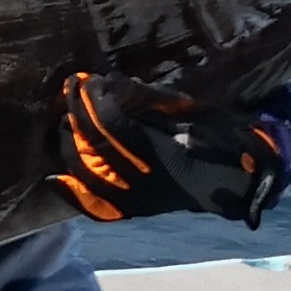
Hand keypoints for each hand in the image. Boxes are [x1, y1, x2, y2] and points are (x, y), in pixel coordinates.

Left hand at [52, 72, 281, 226]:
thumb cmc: (220, 140)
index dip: (96, 101)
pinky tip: (53, 180)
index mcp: (164, 154)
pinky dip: (74, 195)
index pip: (114, 126)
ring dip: (71, 145)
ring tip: (63, 120)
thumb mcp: (191, 113)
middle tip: (71, 89)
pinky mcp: (136, 210)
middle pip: (95, 148)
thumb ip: (150, 101)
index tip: (88, 81)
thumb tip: (109, 84)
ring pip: (90, 175)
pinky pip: (98, 207)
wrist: (237, 182)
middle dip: (78, 115)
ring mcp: (139, 200)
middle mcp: (147, 181)